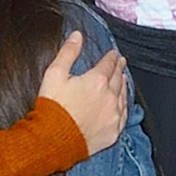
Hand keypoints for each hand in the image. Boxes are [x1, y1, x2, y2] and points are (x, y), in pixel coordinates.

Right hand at [40, 27, 132, 157]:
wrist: (53, 140)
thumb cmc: (52, 108)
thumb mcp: (54, 74)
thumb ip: (68, 52)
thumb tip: (77, 35)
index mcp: (98, 80)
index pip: (109, 64)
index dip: (111, 57)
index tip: (113, 53)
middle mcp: (110, 97)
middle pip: (118, 78)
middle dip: (119, 68)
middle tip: (120, 63)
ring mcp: (113, 115)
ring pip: (124, 96)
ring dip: (123, 85)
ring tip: (122, 79)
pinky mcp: (113, 131)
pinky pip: (123, 115)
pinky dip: (123, 106)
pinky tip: (121, 104)